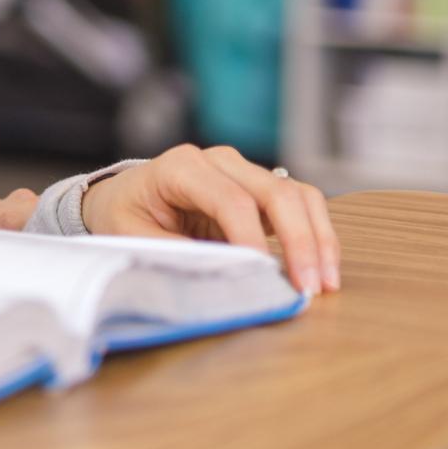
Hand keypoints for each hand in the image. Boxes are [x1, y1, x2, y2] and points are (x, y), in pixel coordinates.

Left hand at [79, 144, 340, 295]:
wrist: (123, 198)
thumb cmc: (124, 215)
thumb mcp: (133, 238)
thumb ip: (175, 254)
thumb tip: (223, 276)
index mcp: (180, 167)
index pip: (231, 200)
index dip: (253, 240)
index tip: (267, 277)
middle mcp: (218, 161)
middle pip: (276, 193)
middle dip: (300, 241)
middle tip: (309, 288)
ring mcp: (243, 171)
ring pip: (297, 195)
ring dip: (318, 239)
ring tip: (324, 283)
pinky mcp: (260, 189)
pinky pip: (300, 204)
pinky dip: (316, 234)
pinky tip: (320, 268)